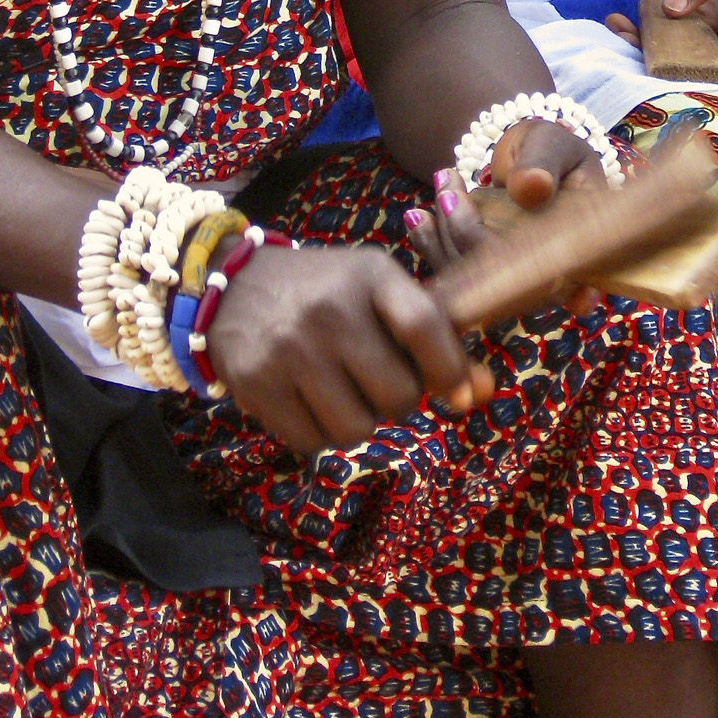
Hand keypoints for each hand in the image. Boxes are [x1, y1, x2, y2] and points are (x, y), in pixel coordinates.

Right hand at [205, 241, 493, 454]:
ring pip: (356, 429)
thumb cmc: (326, 292)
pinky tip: (309, 400)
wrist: (234, 285)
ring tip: (343, 390)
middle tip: (378, 382)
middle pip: (398, 394)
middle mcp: (330, 309)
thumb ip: (434, 336)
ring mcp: (290, 348)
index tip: (455, 391)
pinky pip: (313, 442)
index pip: (424, 326)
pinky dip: (320, 432)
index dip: (449, 369)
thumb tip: (483, 393)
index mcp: (370, 275)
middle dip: (398, 401)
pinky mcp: (258, 384)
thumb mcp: (378, 291)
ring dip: (358, 421)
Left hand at [404, 114, 607, 270]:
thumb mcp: (552, 145)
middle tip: (448, 185)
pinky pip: (452, 270)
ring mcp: (509, 279)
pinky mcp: (480, 273)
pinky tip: (417, 217)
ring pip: (470, 280)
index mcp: (579, 253)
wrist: (528, 154)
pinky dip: (431, 244)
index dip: (533, 288)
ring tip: (440, 185)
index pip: (555, 281)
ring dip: (442, 237)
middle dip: (464, 234)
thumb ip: (542, 163)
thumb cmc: (549, 148)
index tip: (491, 245)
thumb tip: (530, 189)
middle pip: (501, 281)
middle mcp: (545, 277)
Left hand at [606, 0, 717, 61]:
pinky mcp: (694, 25)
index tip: (669, 66)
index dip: (705, 72)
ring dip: (647, 46)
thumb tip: (672, 9)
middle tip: (626, 42)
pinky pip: (670, 35)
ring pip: (680, 52)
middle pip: (699, 62)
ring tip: (616, 30)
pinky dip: (646, 31)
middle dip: (662, 60)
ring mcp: (710, 32)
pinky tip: (618, 22)